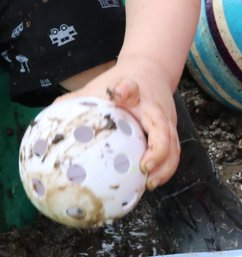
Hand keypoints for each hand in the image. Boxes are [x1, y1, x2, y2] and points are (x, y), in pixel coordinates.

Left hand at [56, 56, 179, 188]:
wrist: (152, 72)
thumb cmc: (123, 83)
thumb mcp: (101, 86)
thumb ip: (80, 99)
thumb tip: (52, 117)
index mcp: (135, 93)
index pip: (129, 87)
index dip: (124, 90)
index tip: (119, 95)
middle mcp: (156, 109)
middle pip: (165, 130)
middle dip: (159, 151)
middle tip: (144, 168)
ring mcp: (168, 122)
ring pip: (174, 146)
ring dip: (166, 167)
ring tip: (150, 183)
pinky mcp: (173, 133)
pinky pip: (173, 153)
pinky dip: (165, 169)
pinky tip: (151, 182)